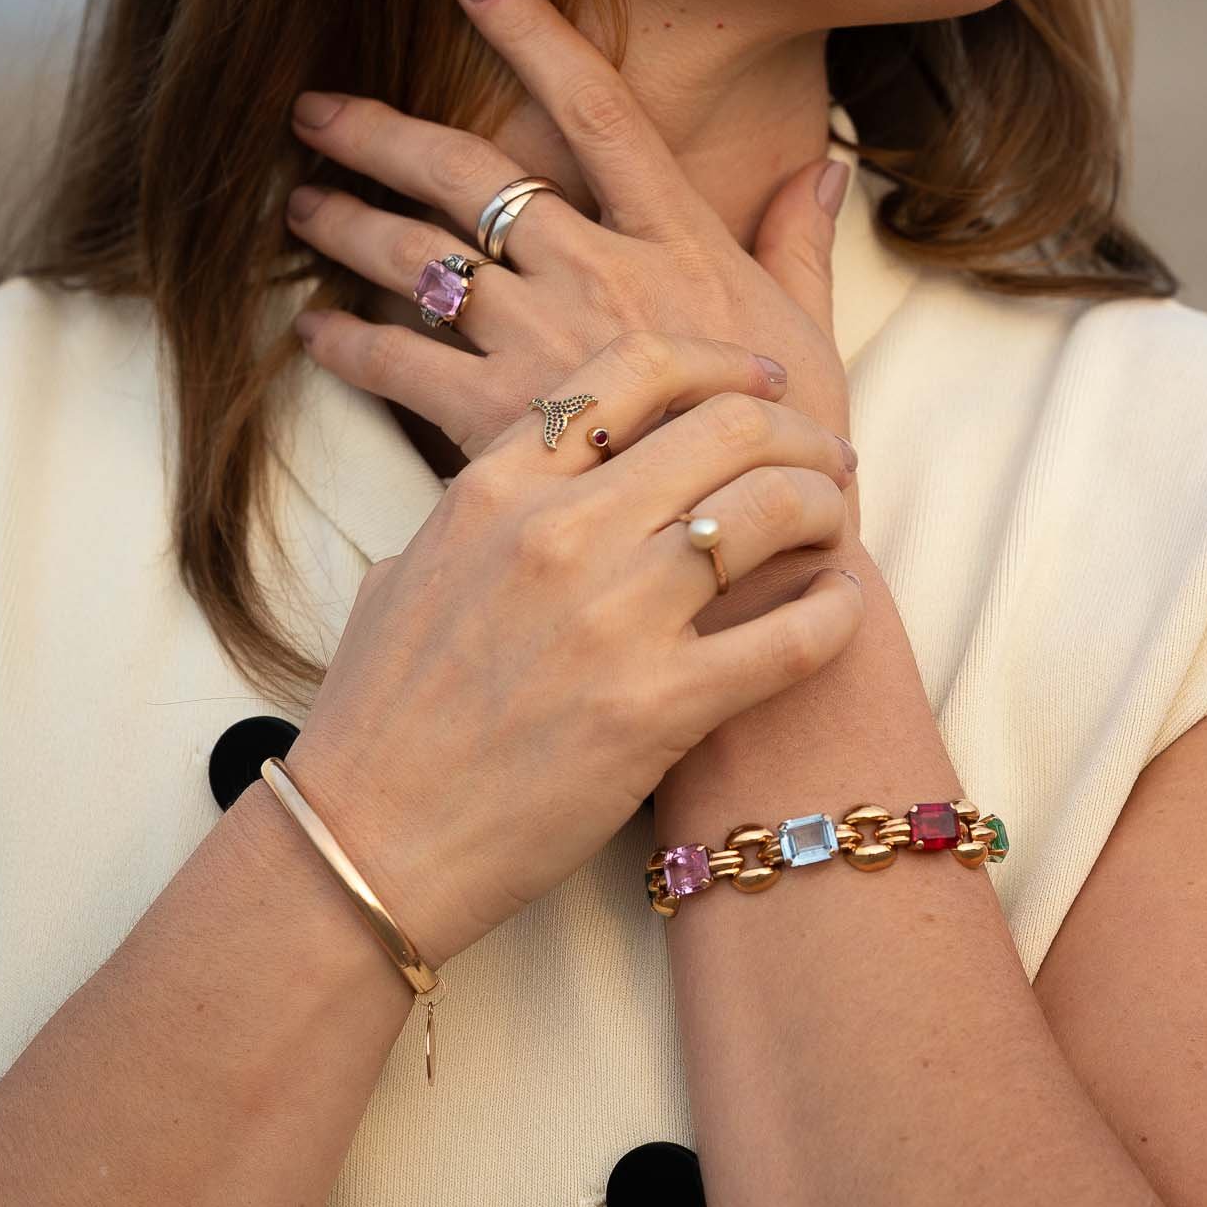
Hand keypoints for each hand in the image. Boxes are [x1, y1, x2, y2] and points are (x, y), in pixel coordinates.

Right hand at [282, 328, 863, 965]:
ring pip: (771, 508)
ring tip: (836, 526)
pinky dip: (836, 613)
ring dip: (824, 508)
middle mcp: (560, 530)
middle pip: (727, 426)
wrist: (365, 842)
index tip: (763, 385)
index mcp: (496, 484)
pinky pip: (792, 636)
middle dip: (797, 433)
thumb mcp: (413, 565)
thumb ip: (486, 504)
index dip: (721, 364)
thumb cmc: (380, 713)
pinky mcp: (658, 708)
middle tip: (826, 460)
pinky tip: (840, 609)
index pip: (635, 366)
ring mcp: (613, 617)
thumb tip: (536, 472)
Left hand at [285, 0, 859, 557]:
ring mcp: (544, 346)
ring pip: (419, 258)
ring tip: (297, 206)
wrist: (753, 561)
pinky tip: (313, 333)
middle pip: (471, 174)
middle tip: (314, 110)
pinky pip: (396, 364)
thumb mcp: (809, 335)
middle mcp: (600, 274)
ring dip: (346, 226)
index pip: (596, 109)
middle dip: (382, 133)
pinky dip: (345, 344)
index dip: (532, 31)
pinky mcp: (496, 423)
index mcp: (675, 239)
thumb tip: (822, 167)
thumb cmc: (790, 451)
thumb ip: (799, 243)